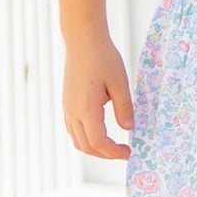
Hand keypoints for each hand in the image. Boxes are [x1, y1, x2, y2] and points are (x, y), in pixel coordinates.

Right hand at [63, 32, 133, 157]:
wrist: (83, 42)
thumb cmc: (104, 58)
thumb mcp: (120, 83)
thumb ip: (124, 107)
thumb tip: (129, 129)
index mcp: (86, 108)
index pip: (98, 142)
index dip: (114, 152)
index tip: (129, 153)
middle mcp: (73, 112)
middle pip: (86, 146)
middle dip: (106, 154)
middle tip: (124, 152)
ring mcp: (67, 109)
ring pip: (77, 140)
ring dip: (95, 148)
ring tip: (114, 146)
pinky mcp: (67, 104)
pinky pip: (73, 130)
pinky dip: (86, 139)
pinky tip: (101, 134)